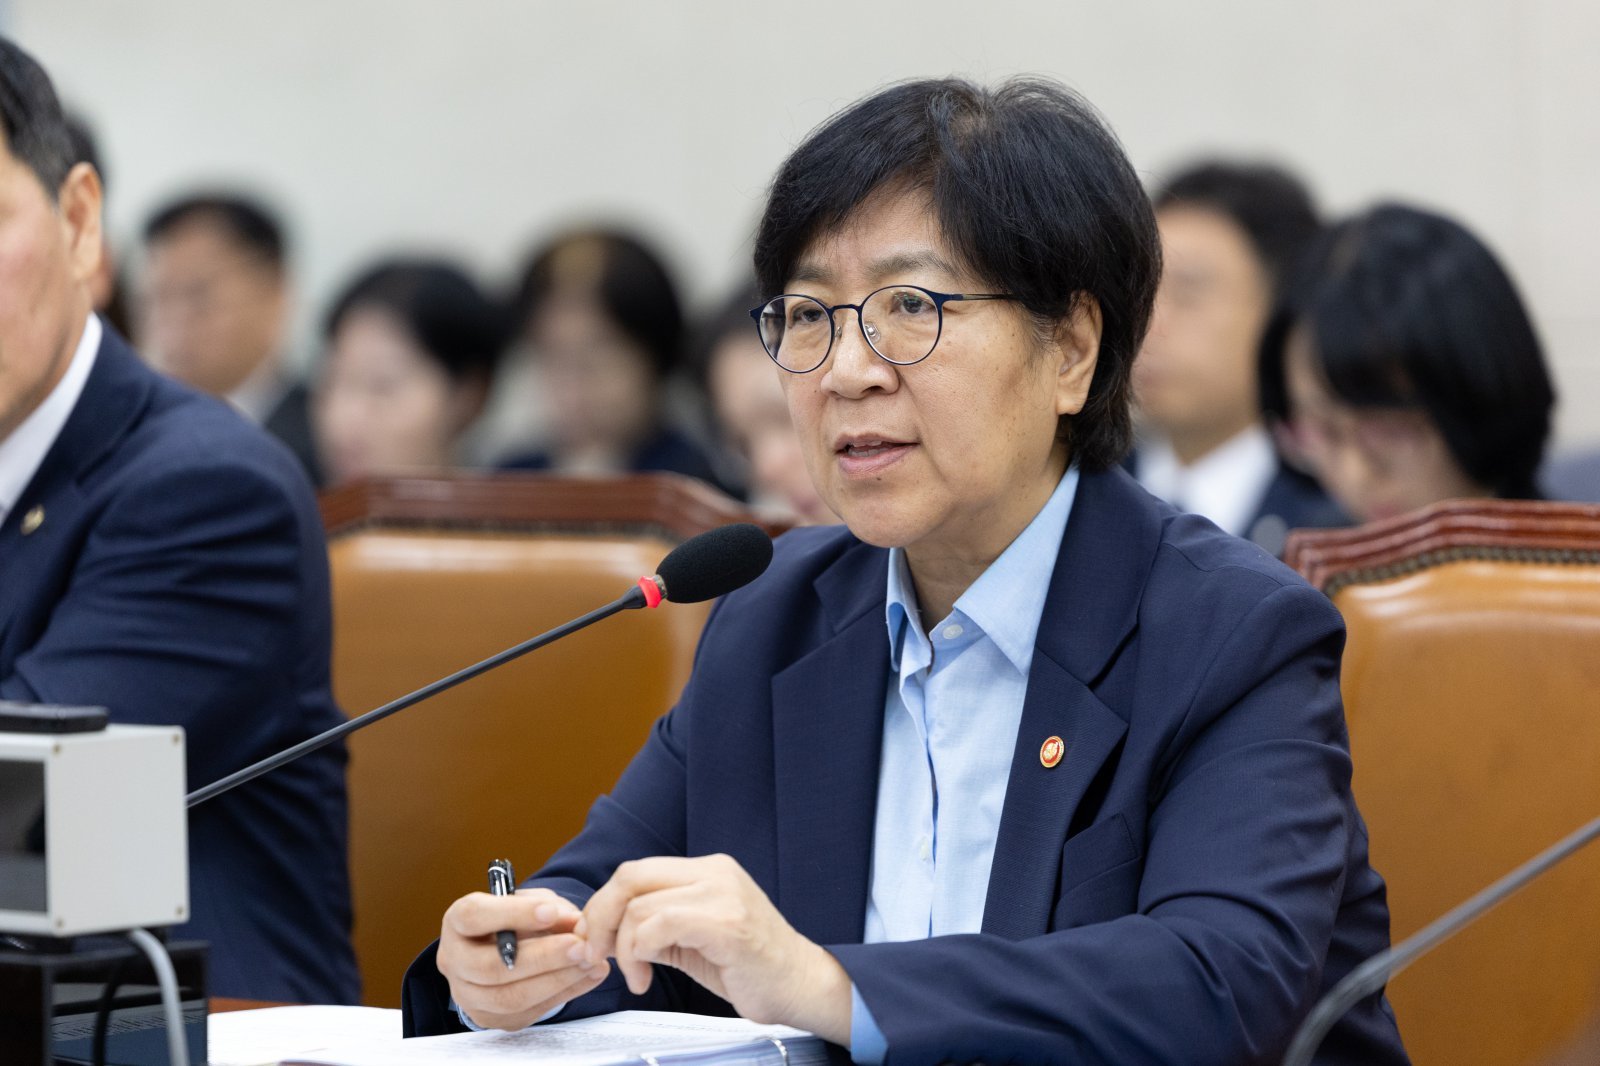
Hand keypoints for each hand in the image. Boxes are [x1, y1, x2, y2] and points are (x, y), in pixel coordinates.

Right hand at [437, 888, 609, 1030]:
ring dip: (556, 980)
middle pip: (490, 967)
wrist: (506, 949)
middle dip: (541, 957)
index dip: (513, 914)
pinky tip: (590, 975)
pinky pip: (528, 1012)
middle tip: (580, 945)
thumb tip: (575, 923)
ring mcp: (468, 995)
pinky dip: (565, 993)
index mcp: (457, 921)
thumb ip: (550, 908)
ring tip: (590, 961)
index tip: (550, 911)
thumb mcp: (531, 902)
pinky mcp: (491, 1018)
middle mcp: (454, 960)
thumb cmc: (517, 918)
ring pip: (509, 997)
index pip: (474, 916)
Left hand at [576, 854, 849, 1043]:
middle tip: (597, 955)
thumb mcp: (693, 939)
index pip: (636, 871)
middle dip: (601, 918)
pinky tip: (645, 981)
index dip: (604, 904)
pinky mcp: (726, 924)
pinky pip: (660, 926)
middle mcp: (714, 872)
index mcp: (707, 870)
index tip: (596, 940)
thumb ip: (655, 926)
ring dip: (623, 949)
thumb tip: (602, 931)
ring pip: (639, 906)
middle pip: (630, 876)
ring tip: (634, 977)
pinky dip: (639, 954)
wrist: (802, 987)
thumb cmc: (749, 969)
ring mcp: (722, 894)